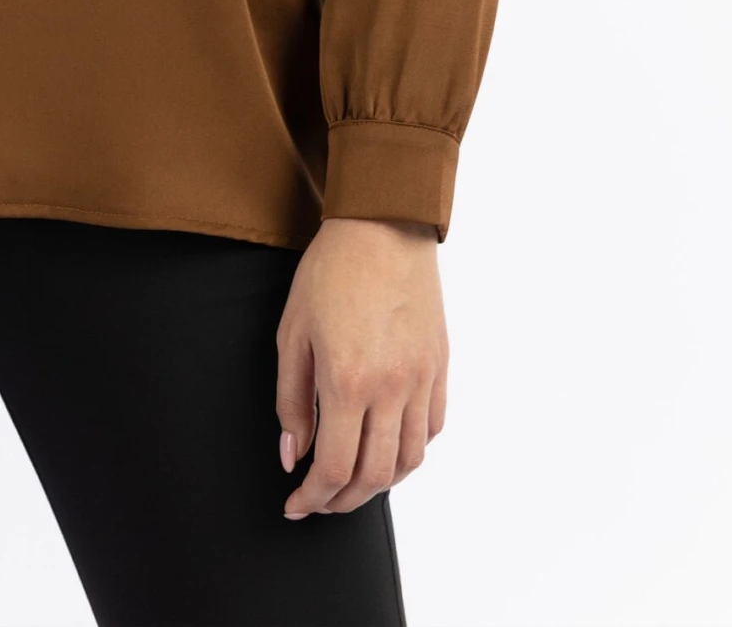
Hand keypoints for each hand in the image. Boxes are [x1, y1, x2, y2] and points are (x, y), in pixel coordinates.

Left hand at [275, 215, 447, 516]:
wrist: (382, 225)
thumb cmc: (330, 272)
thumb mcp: (292, 333)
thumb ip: (292, 401)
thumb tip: (294, 455)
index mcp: (348, 381)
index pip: (335, 467)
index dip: (313, 497)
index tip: (296, 505)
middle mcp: (392, 388)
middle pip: (374, 476)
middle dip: (343, 501)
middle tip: (321, 501)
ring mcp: (422, 379)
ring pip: (409, 460)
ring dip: (379, 484)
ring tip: (353, 481)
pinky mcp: (440, 365)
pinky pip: (431, 428)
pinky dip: (410, 451)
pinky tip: (387, 446)